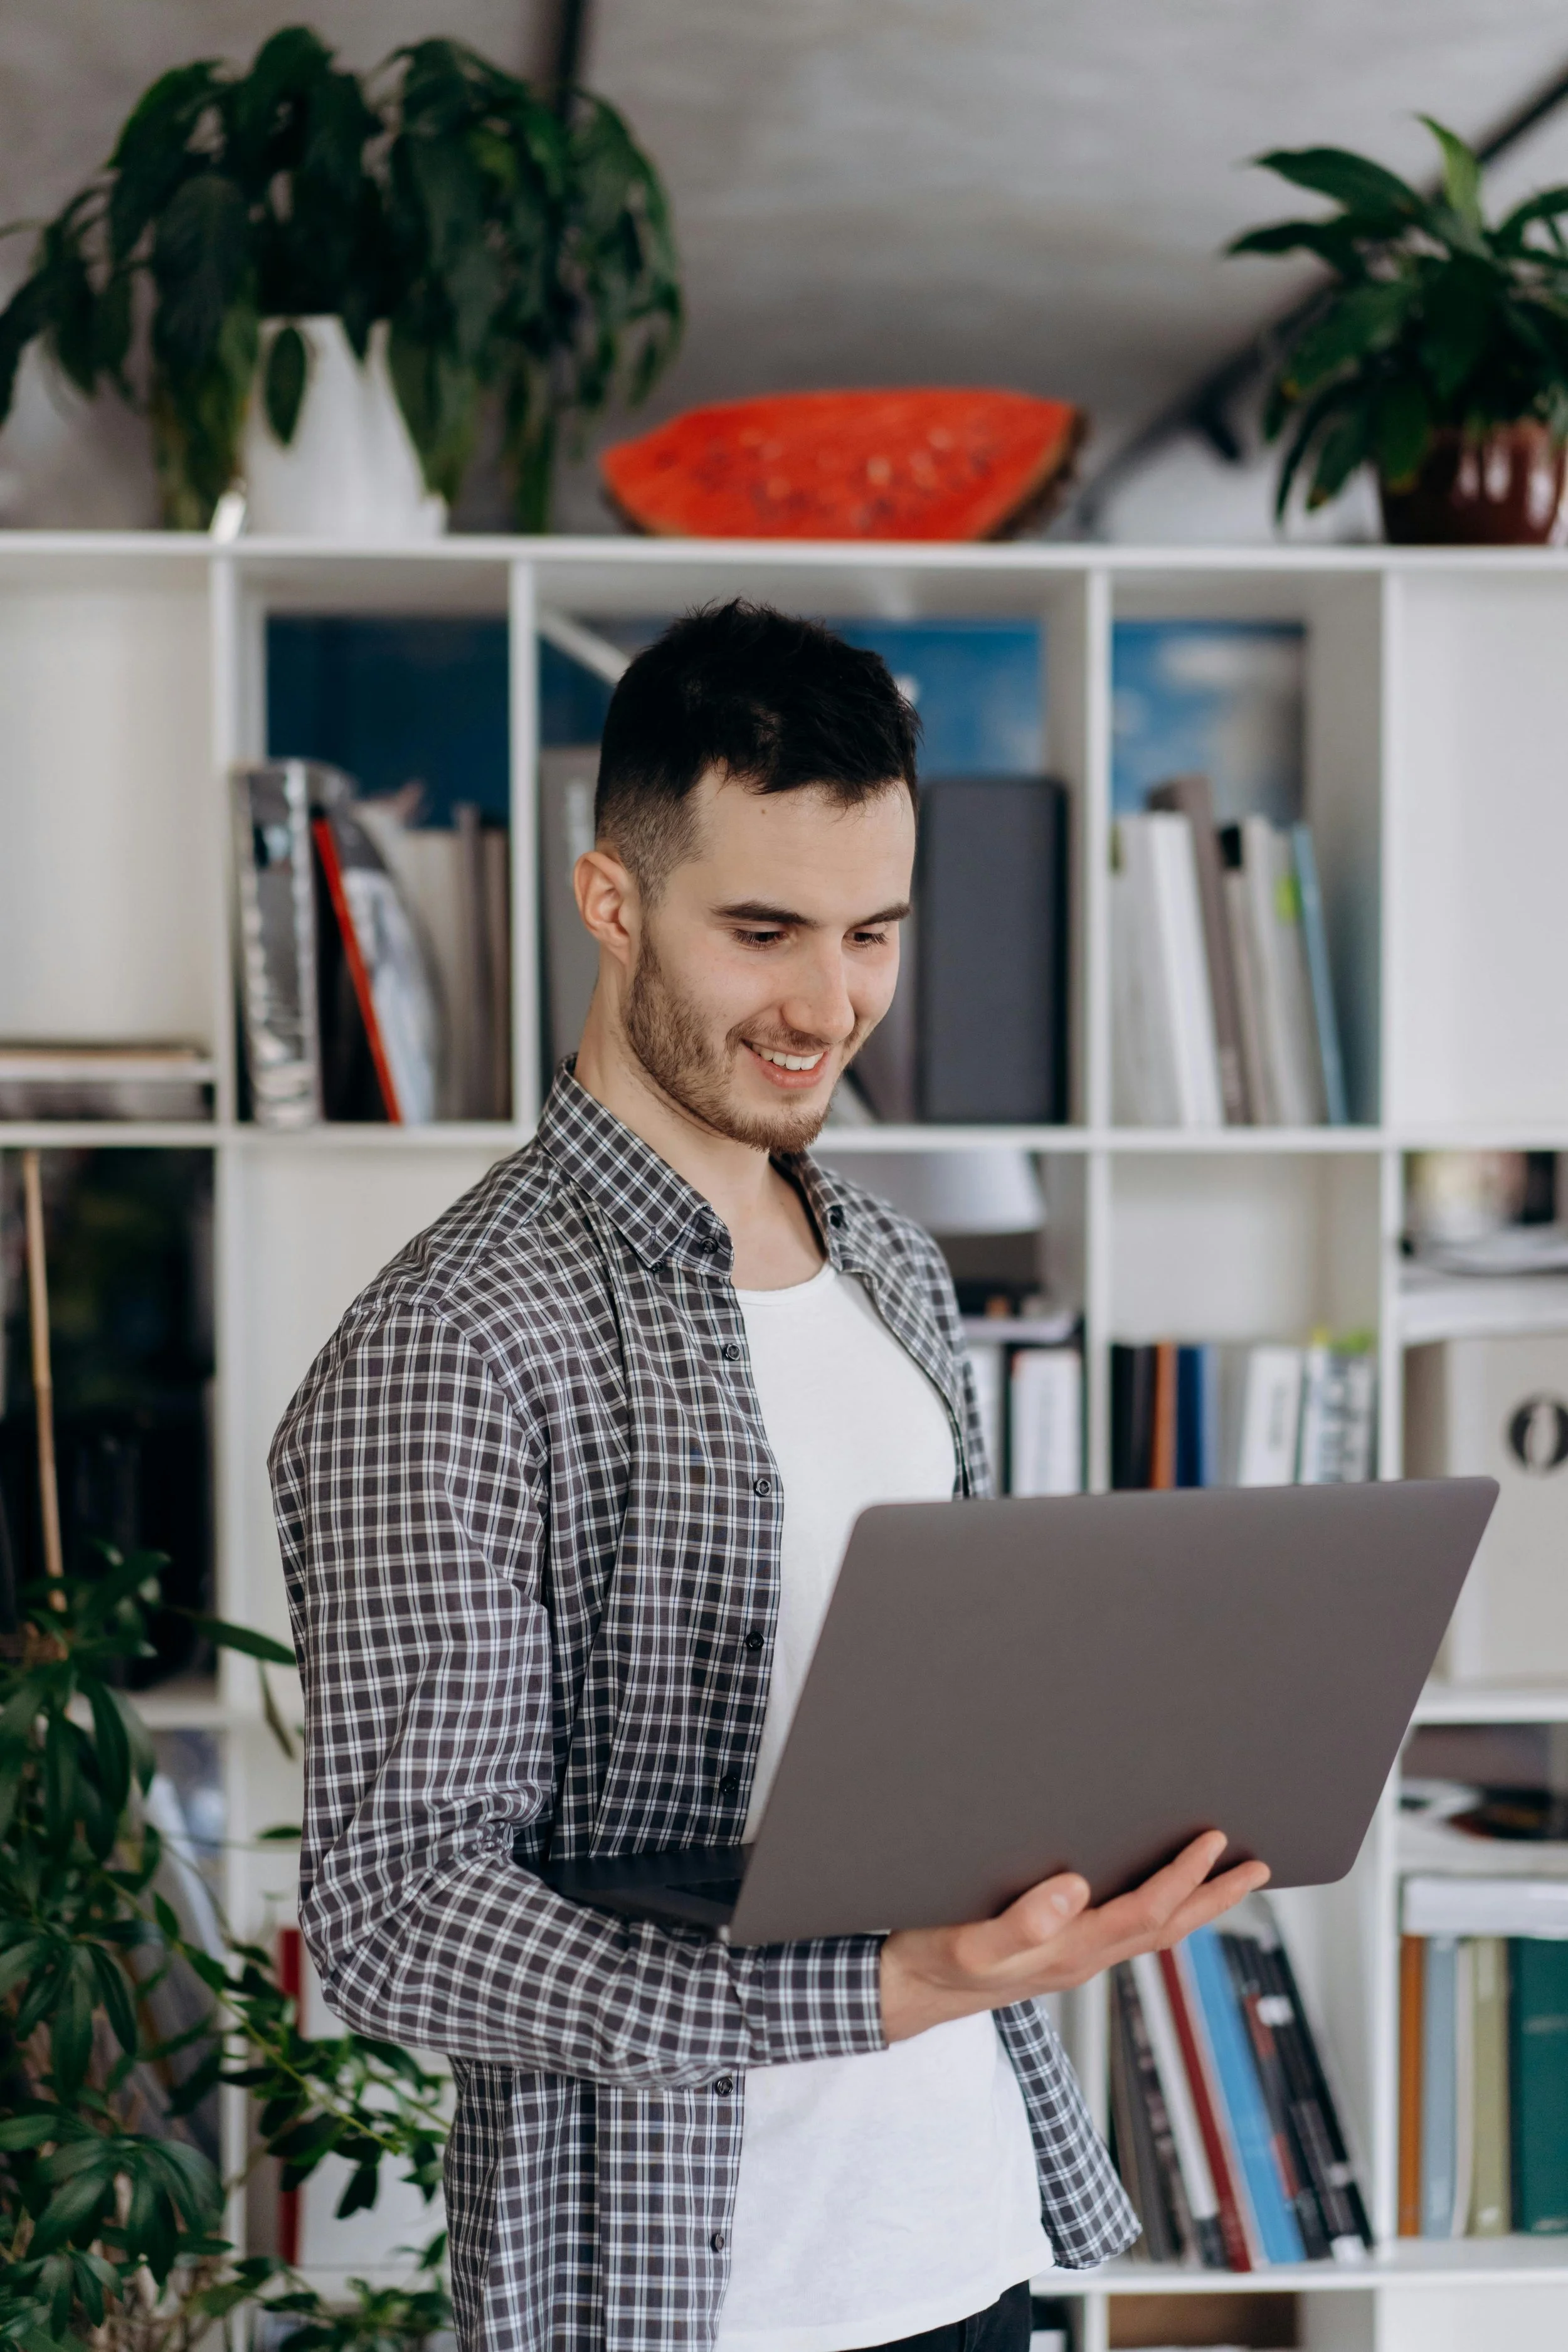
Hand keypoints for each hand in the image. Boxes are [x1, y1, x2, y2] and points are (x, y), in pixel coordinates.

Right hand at [879, 1831, 1269, 2043]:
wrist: (905, 1993)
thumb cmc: (934, 1961)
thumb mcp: (970, 1942)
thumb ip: (1022, 1923)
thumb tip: (1075, 1888)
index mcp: (1070, 1952)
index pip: (1147, 1913)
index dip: (1185, 1877)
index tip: (1215, 1840)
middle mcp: (1082, 1958)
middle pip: (1168, 1929)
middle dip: (1216, 1897)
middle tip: (1258, 1866)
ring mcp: (1073, 1960)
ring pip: (1152, 1933)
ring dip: (1195, 1906)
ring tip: (1227, 1878)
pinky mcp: (1058, 1954)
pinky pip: (1127, 1932)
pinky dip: (1159, 1911)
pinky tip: (1156, 1894)